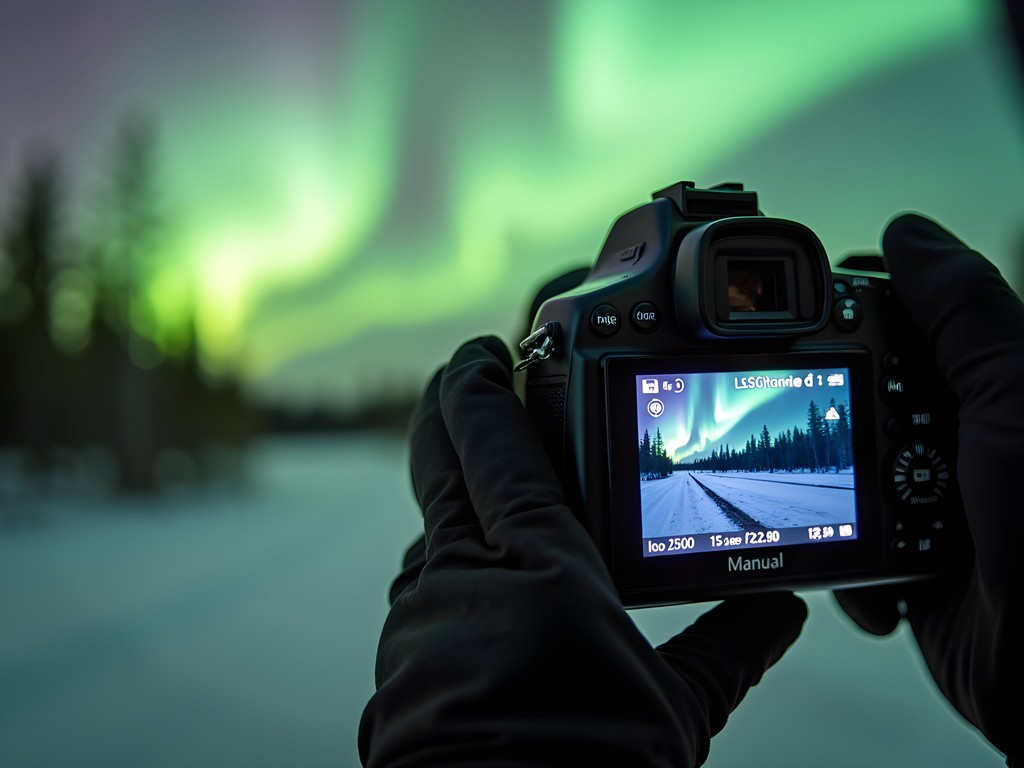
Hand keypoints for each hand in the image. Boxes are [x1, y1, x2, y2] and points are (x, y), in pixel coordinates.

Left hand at [359, 337, 806, 766]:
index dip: (479, 382)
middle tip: (464, 377)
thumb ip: (727, 647)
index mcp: (541, 565)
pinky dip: (455, 568)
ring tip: (497, 500)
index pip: (493, 439)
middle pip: (440, 459)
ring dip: (459, 499)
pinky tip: (488, 595)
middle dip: (450, 407)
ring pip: (434, 527)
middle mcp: (465, 576)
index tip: (481, 353)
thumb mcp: (674, 710)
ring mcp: (422, 616)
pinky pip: (428, 587)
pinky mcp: (403, 659)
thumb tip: (780, 613)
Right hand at [835, 214, 1023, 760]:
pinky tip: (881, 581)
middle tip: (823, 436)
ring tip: (855, 522)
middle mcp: (964, 435)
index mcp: (991, 384)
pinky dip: (848, 563)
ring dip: (833, 502)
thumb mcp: (1020, 399)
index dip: (849, 309)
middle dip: (829, 420)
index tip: (797, 315)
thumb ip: (967, 314)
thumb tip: (908, 235)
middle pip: (860, 394)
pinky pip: (848, 541)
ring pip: (843, 472)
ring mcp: (936, 500)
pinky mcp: (913, 560)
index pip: (908, 319)